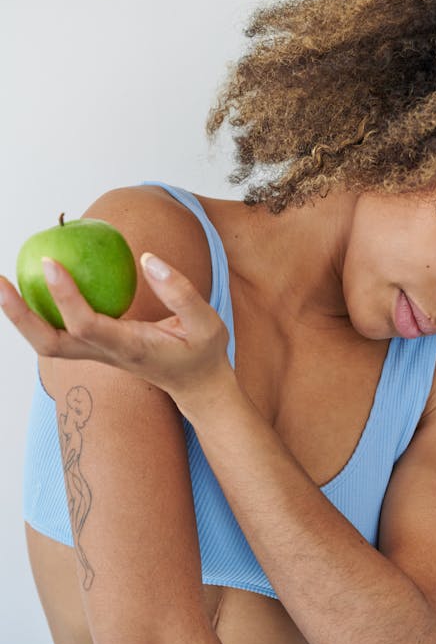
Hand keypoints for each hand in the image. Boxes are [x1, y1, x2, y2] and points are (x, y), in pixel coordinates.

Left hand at [0, 252, 234, 410]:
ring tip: (4, 282)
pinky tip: (37, 284)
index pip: (87, 325)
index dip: (65, 295)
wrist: (196, 385)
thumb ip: (181, 291)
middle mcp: (106, 354)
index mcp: (130, 348)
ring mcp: (97, 354)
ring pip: (47, 342)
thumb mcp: (208, 322)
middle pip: (49, 344)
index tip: (52, 261)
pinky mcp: (96, 348)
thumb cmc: (203, 354)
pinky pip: (60, 331)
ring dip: (21, 316)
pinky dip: (39, 312)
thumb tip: (146, 258)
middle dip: (19, 316)